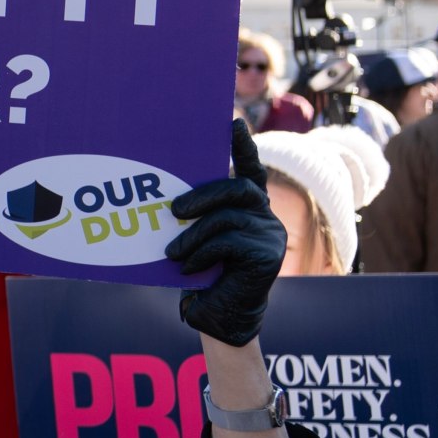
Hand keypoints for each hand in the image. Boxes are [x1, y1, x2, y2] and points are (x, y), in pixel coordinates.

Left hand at [167, 120, 283, 346]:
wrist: (217, 314)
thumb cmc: (200, 271)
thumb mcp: (193, 236)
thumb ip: (193, 214)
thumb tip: (167, 195)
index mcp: (246, 206)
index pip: (250, 168)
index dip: (244, 146)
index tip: (233, 122)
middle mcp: (263, 215)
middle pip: (237, 188)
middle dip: (202, 195)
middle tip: (173, 211)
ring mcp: (270, 234)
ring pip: (229, 217)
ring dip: (193, 234)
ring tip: (171, 253)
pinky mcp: (269, 256)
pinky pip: (230, 242)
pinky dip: (203, 253)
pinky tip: (189, 268)